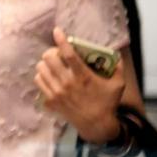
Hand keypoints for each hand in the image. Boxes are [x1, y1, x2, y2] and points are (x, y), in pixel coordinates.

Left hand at [34, 27, 123, 144]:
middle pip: (49, 58)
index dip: (61, 40)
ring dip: (46, 63)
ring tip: (52, 65)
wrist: (96, 125)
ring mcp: (57, 92)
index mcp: (83, 76)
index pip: (69, 53)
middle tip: (58, 54)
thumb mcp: (118, 84)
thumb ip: (118, 67)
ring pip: (41, 68)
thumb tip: (116, 52)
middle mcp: (67, 82)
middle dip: (52, 52)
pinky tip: (49, 76)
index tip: (57, 31)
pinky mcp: (50, 100)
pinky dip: (42, 76)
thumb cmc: (107, 103)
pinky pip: (38, 81)